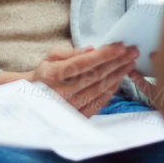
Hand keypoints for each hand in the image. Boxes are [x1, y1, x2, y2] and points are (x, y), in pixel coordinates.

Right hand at [1, 44, 137, 116]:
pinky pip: (100, 101)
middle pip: (96, 75)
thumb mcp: (50, 57)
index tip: (120, 46)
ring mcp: (70, 107)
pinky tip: (120, 78)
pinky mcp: (77, 116)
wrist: (31, 100)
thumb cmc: (43, 75)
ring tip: (129, 63)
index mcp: (53, 75)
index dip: (104, 54)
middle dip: (117, 62)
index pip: (84, 63)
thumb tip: (92, 49)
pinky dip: (112, 89)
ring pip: (100, 88)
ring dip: (118, 74)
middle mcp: (61, 93)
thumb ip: (71, 52)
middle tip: (132, 51)